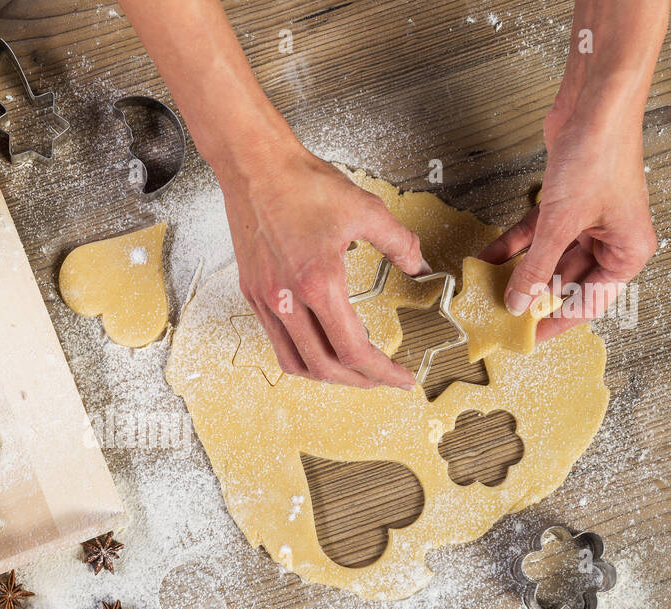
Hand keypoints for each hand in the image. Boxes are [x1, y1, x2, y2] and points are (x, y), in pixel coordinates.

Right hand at [222, 144, 426, 388]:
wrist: (254, 166)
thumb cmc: (301, 183)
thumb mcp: (364, 209)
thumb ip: (398, 243)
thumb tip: (418, 265)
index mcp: (318, 283)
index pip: (353, 349)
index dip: (381, 372)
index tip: (400, 378)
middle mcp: (286, 299)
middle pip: (324, 366)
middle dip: (358, 381)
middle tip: (381, 379)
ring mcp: (265, 299)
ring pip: (294, 362)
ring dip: (326, 375)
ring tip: (349, 371)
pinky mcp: (252, 292)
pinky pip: (275, 340)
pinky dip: (301, 354)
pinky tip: (317, 345)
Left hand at [479, 105, 656, 341]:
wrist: (595, 103)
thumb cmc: (599, 155)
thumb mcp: (561, 223)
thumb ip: (537, 268)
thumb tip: (518, 303)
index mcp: (627, 252)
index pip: (589, 302)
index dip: (556, 322)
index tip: (527, 338)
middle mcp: (610, 239)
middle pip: (566, 282)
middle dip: (531, 295)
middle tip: (497, 315)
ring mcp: (587, 221)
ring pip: (547, 259)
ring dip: (518, 272)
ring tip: (486, 291)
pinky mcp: (565, 202)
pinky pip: (536, 235)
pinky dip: (513, 246)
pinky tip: (487, 259)